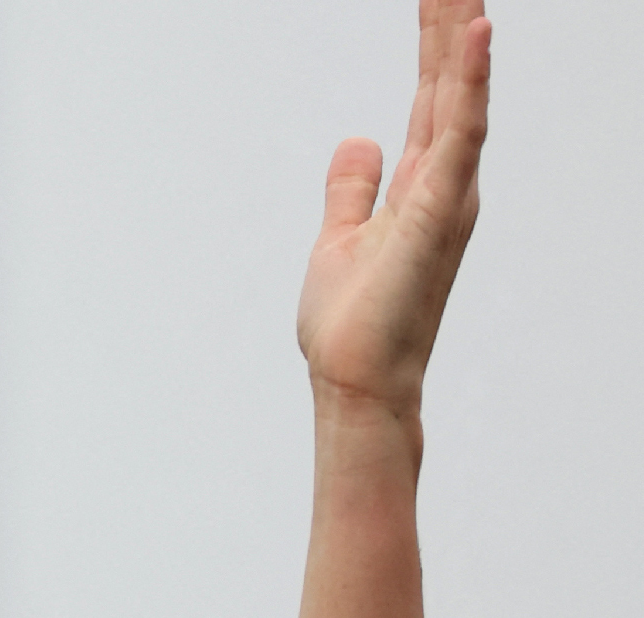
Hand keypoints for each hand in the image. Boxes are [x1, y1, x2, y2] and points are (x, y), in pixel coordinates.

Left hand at [296, 3, 490, 419]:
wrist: (355, 383)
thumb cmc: (353, 323)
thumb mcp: (341, 238)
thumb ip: (354, 187)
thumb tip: (359, 140)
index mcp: (423, 182)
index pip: (434, 94)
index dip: (438, 41)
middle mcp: (447, 181)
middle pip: (450, 83)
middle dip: (454, 22)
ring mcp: (448, 194)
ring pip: (461, 94)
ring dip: (464, 35)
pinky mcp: (438, 211)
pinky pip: (460, 133)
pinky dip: (469, 83)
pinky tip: (475, 34)